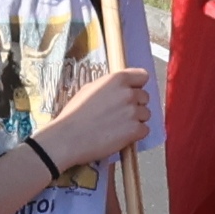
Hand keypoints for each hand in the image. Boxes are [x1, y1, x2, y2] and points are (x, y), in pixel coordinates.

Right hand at [30, 60, 151, 174]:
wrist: (69, 137)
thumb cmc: (74, 113)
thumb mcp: (89, 89)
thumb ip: (109, 87)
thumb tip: (117, 89)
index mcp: (117, 79)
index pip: (142, 76)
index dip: (137, 85)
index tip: (131, 92)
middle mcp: (128, 94)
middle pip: (145, 97)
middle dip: (136, 104)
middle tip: (121, 113)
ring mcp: (133, 112)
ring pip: (146, 114)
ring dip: (136, 120)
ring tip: (119, 126)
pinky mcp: (135, 131)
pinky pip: (144, 130)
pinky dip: (136, 134)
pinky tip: (121, 136)